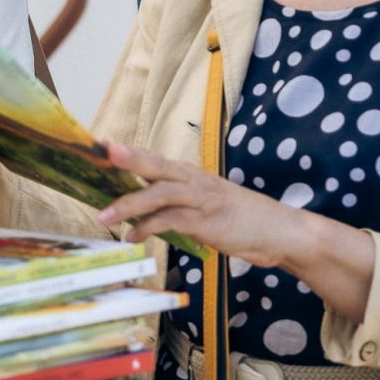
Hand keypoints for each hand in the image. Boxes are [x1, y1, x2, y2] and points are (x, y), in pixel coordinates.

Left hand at [95, 139, 316, 269]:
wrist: (279, 232)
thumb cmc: (237, 218)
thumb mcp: (202, 204)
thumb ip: (172, 203)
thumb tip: (138, 211)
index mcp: (189, 174)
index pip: (153, 159)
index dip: (127, 151)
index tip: (99, 143)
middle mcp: (193, 181)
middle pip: (156, 165)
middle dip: (128, 158)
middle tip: (104, 151)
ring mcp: (202, 200)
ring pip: (160, 193)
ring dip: (129, 204)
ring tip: (103, 216)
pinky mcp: (208, 222)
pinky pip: (173, 221)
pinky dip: (150, 228)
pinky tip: (134, 236)